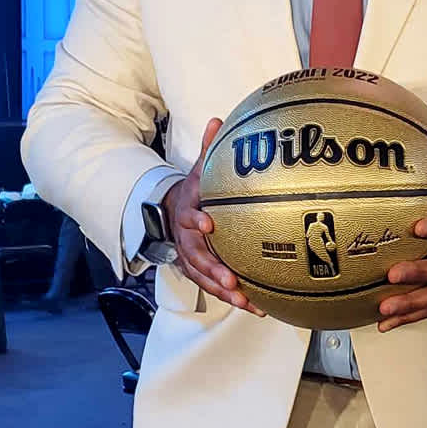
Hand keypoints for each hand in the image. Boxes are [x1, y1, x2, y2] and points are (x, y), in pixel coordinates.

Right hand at [165, 118, 260, 313]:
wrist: (171, 210)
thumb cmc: (194, 190)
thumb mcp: (198, 168)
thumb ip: (209, 148)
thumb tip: (218, 120)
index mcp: (187, 210)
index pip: (189, 215)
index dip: (197, 220)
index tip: (209, 224)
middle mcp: (186, 237)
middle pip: (195, 256)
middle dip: (212, 268)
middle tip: (230, 279)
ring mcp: (189, 256)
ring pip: (203, 277)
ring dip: (223, 289)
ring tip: (244, 301)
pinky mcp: (197, 271)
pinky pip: (212, 286)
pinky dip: (230, 297)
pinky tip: (254, 307)